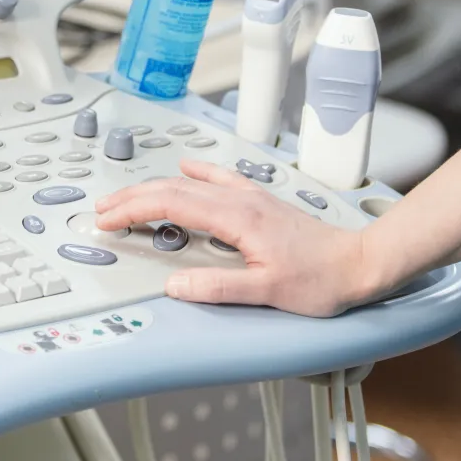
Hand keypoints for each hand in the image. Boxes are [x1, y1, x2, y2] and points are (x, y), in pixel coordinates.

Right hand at [95, 159, 373, 317]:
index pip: (170, 205)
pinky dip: (194, 173)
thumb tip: (176, 284)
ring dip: (154, 187)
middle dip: (132, 198)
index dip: (133, 211)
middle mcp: (240, 201)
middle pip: (172, 189)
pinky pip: (218, 178)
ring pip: (190, 183)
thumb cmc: (321, 279)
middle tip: (102, 212)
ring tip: (128, 197)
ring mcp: (250, 197)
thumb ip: (218, 288)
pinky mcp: (259, 202)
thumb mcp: (267, 292)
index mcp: (236, 218)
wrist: (358, 263)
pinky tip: (185, 168)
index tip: (108, 220)